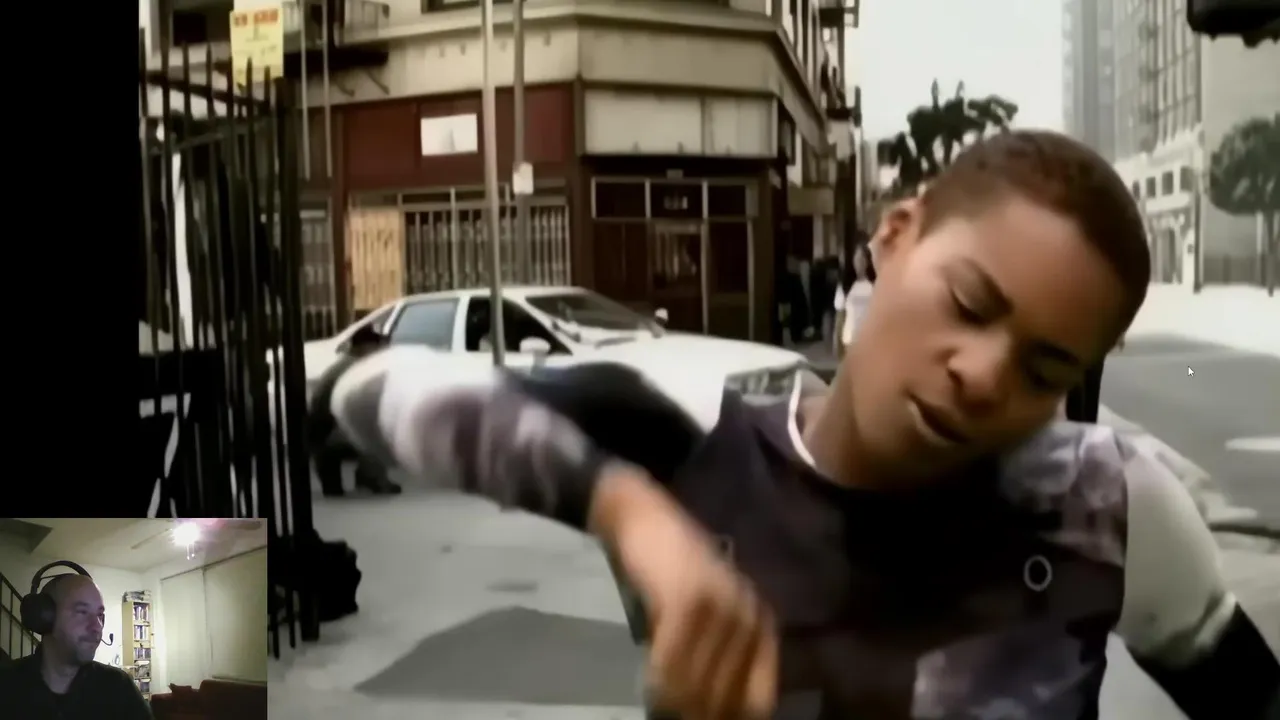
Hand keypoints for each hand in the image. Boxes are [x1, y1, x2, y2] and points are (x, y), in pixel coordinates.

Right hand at [591, 466, 778, 719]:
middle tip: (671, 715)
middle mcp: (749, 614)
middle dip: (699, 711)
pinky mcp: (689, 597)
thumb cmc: (668, 569)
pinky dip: (660, 675)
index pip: (758, 695)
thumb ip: (714, 655)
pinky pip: (674, 656)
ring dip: (676, 698)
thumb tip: (707, 710)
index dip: (731, 715)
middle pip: (728, 693)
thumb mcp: (703, 613)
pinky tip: (648, 680)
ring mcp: (722, 605)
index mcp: (760, 623)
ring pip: (700, 679)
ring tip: (657, 705)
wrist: (642, 516)